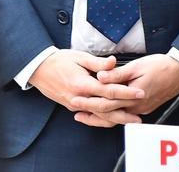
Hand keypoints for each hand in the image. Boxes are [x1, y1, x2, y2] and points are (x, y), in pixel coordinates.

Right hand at [28, 50, 144, 122]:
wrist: (38, 69)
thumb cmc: (59, 60)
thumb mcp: (80, 57)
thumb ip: (98, 62)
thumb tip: (113, 62)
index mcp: (82, 84)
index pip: (109, 91)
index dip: (126, 93)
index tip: (140, 93)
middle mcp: (79, 97)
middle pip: (105, 109)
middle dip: (124, 114)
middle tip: (139, 117)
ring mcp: (74, 104)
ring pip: (97, 116)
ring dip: (115, 119)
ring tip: (130, 121)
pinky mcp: (71, 106)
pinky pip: (90, 114)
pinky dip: (102, 118)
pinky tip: (113, 118)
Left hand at [77, 54, 178, 126]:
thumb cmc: (161, 66)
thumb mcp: (137, 66)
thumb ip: (117, 74)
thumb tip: (100, 77)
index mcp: (133, 95)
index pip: (106, 102)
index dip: (89, 101)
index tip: (76, 98)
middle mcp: (136, 106)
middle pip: (109, 114)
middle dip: (90, 112)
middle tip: (75, 110)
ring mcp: (141, 109)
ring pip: (116, 118)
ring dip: (100, 117)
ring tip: (85, 115)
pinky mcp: (145, 108)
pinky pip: (124, 116)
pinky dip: (111, 115)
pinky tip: (105, 112)